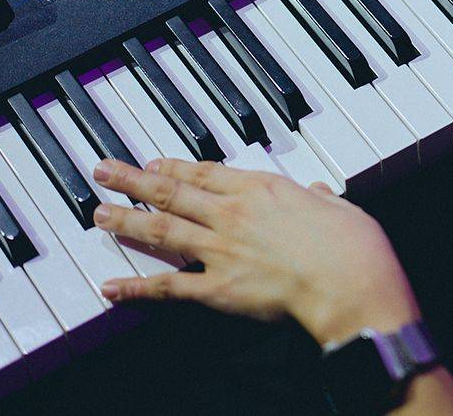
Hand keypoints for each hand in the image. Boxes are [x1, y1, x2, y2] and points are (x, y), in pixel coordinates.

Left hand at [91, 159, 416, 345]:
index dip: (175, 167)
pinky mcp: (217, 288)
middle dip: (133, 181)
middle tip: (104, 171)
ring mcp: (222, 249)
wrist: (350, 283)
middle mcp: (234, 213)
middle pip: (172, 192)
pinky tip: (112, 287)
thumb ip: (322, 200)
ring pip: (162, 230)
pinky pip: (168, 286)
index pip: (207, 172)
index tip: (153, 163)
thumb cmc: (353, 247)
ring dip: (126, 222)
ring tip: (99, 215)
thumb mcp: (341, 207)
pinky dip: (136, 288)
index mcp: (263, 189)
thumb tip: (318, 194)